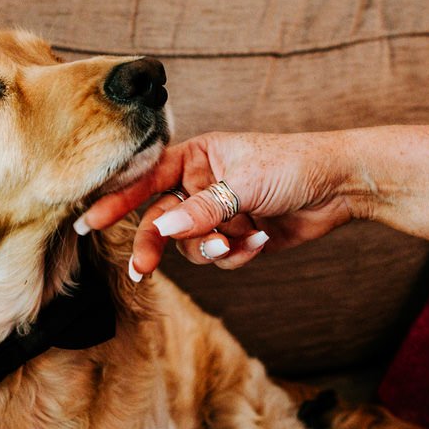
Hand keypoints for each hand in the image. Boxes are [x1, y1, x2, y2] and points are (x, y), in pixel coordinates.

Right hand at [76, 132, 354, 276]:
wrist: (340, 186)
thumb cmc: (293, 166)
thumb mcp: (243, 185)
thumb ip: (201, 209)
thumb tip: (159, 227)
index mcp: (197, 158)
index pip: (146, 179)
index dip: (116, 200)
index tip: (88, 222)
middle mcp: (203, 185)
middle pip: (162, 220)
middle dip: (157, 244)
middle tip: (142, 270)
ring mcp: (220, 213)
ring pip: (191, 246)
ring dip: (211, 249)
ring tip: (238, 240)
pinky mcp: (238, 236)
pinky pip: (220, 257)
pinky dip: (239, 255)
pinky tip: (263, 241)